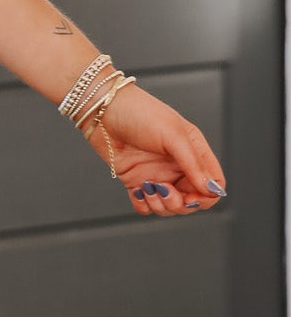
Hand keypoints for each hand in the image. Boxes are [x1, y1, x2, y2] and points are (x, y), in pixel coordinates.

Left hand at [79, 81, 227, 216]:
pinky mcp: (136, 181)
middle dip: (180, 204)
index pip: (213, 184)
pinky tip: (138, 192)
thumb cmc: (140, 112)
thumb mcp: (173, 135)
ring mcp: (157, 174)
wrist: (102, 110)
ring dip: (160, 205)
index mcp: (193, 151)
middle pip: (192, 200)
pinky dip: (143, 205)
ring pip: (169, 207)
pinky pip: (146, 206)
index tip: (192, 196)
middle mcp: (177, 166)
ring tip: (148, 188)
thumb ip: (193, 163)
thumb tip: (211, 188)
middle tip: (165, 190)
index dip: (206, 195)